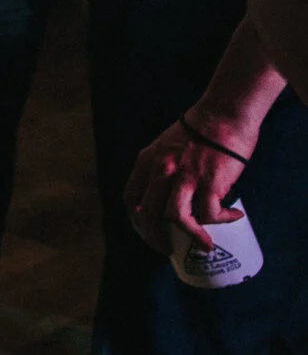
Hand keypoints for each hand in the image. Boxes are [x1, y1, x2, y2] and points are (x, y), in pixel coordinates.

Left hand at [126, 113, 251, 255]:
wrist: (222, 115)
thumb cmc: (199, 130)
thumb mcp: (166, 146)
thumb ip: (162, 167)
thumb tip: (169, 194)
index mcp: (147, 161)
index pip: (130, 198)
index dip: (136, 221)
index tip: (146, 233)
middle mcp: (161, 170)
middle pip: (148, 214)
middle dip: (155, 238)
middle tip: (169, 249)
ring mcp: (184, 177)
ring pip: (176, 218)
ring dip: (191, 236)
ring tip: (205, 245)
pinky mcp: (209, 181)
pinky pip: (211, 213)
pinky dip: (222, 220)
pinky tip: (233, 216)